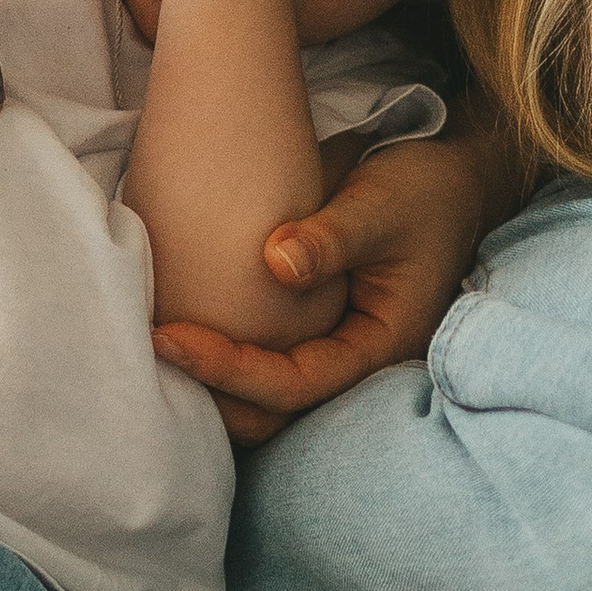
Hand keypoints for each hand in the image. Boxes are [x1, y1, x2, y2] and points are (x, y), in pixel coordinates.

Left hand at [151, 128, 500, 438]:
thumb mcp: (383, 205)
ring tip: (147, 346)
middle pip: (273, 412)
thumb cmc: (422, 191)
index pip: (297, 383)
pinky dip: (218, 352)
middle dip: (211, 393)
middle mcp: (353, 362)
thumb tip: (275, 263)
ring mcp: (329, 348)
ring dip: (208, 383)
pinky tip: (172, 324)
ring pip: (261, 398)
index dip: (231, 370)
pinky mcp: (309, 328)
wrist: (445, 179)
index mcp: (380, 346)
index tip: (170, 337)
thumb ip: (334, 235)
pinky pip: (260, 358)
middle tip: (146, 351)